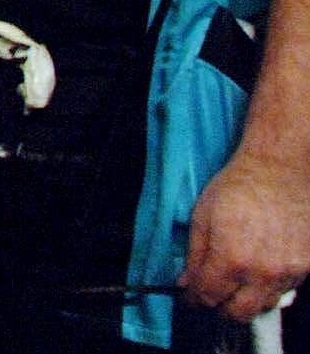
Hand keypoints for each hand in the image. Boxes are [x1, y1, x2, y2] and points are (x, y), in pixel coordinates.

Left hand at [181, 147, 309, 319]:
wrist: (280, 170)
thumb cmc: (238, 187)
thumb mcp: (202, 216)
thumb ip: (195, 256)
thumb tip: (187, 283)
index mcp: (232, 259)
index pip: (207, 296)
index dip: (194, 298)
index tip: (190, 295)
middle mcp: (263, 272)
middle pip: (238, 313)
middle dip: (219, 307)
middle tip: (211, 293)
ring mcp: (289, 273)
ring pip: (263, 306)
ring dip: (246, 299)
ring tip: (236, 279)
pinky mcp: (306, 268)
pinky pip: (284, 291)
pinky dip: (268, 287)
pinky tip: (259, 268)